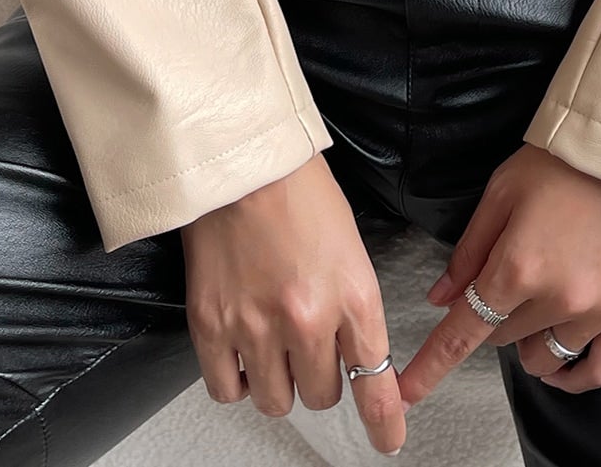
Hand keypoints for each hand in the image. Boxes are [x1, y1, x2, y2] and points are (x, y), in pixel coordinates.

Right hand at [182, 153, 406, 456]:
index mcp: (352, 295)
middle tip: (310, 347)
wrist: (240, 162)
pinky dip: (237, 380)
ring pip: (276, 401)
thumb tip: (354, 351)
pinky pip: (227, 390)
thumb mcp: (349, 246)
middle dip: (321, 377)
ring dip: (279, 381)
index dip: (384, 420)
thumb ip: (353, 305)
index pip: (375, 381)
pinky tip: (242, 355)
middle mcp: (307, 320)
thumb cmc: (297, 189)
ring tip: (273, 347)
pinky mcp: (211, 326)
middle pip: (322, 395)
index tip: (388, 439)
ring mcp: (256, 328)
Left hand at [397, 143, 600, 401]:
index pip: (464, 332)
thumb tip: (440, 300)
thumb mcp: (502, 191)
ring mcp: (599, 312)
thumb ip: (470, 250)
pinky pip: (598, 370)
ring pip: (543, 357)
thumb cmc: (563, 162)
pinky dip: (572, 378)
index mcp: (519, 266)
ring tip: (533, 306)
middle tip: (503, 277)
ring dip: (527, 340)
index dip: (430, 366)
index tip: (405, 395)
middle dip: (491, 314)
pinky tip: (558, 366)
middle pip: (502, 337)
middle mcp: (558, 300)